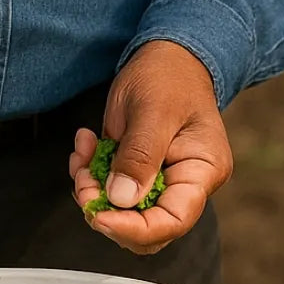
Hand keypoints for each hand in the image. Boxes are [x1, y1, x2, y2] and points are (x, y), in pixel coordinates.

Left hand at [69, 40, 232, 254]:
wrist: (166, 55)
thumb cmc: (169, 75)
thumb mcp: (154, 110)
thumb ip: (140, 155)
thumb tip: (122, 199)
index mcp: (201, 172)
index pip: (173, 221)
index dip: (134, 228)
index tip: (99, 214)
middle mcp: (183, 183)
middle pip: (145, 226)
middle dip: (106, 211)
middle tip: (83, 181)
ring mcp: (158, 178)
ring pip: (121, 210)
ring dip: (92, 189)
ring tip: (82, 154)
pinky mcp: (135, 170)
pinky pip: (108, 188)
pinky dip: (89, 173)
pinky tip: (86, 144)